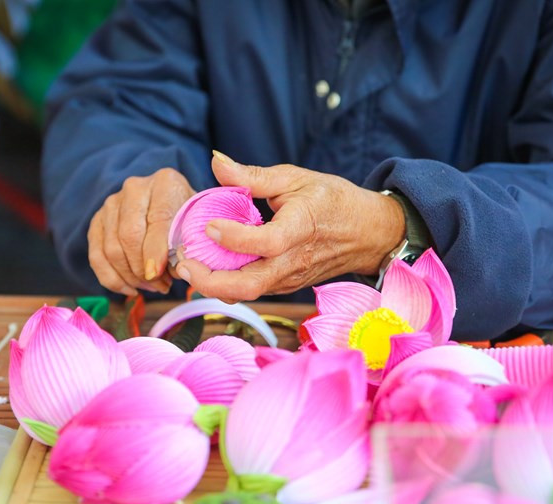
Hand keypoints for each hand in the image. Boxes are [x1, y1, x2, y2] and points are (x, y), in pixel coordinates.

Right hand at [87, 168, 194, 294]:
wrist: (171, 206)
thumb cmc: (188, 219)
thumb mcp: (197, 226)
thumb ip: (190, 244)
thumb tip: (176, 268)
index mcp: (165, 183)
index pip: (158, 218)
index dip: (156, 250)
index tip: (159, 273)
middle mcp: (135, 188)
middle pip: (129, 235)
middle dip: (142, 268)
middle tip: (160, 286)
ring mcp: (112, 203)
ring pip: (112, 248)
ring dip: (131, 277)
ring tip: (153, 287)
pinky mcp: (98, 221)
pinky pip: (97, 256)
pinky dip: (112, 279)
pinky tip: (131, 289)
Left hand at [175, 152, 405, 301]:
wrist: (368, 233)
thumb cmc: (334, 200)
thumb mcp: (296, 178)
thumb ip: (253, 175)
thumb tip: (216, 161)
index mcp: (301, 229)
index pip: (266, 243)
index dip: (234, 238)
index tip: (207, 225)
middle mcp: (294, 261)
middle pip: (250, 285)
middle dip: (210, 281)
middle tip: (183, 262)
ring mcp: (289, 279)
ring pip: (247, 293)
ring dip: (214, 284)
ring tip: (187, 263)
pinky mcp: (285, 286)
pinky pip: (252, 290)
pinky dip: (227, 282)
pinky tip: (209, 265)